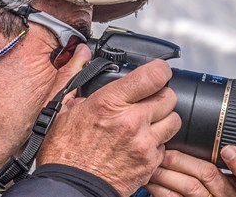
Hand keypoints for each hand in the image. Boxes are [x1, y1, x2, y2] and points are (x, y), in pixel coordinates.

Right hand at [38, 45, 181, 196]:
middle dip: (160, 94)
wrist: (70, 187)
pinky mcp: (150, 163)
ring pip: (174, 121)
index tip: (156, 71)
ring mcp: (144, 144)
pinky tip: (140, 142)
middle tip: (146, 99)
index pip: (154, 75)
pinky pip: (166, 145)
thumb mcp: (61, 107)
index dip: (159, 70)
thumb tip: (81, 53)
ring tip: (146, 121)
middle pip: (169, 96)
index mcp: (110, 103)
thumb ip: (73, 74)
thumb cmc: (64, 151)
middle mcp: (132, 122)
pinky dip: (157, 142)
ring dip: (163, 118)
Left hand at [146, 146, 235, 196]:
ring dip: (167, 171)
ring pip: (190, 187)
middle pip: (210, 174)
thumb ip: (224, 152)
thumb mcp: (226, 168)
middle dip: (183, 159)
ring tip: (155, 159)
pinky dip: (160, 188)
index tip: (229, 149)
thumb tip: (205, 120)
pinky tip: (152, 179)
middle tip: (166, 149)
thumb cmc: (212, 184)